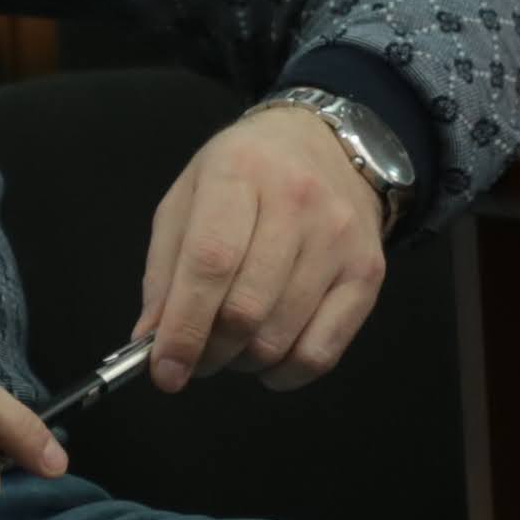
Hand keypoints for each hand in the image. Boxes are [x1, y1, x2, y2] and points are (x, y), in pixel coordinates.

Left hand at [134, 106, 390, 397]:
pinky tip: (268, 358)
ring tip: (230, 347)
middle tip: (194, 357)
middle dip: (208, 352)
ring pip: (280, 337)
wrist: (328, 146)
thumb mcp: (188, 198)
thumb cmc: (245, 175)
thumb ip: (164, 269)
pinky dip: (285, 373)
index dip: (183, 327)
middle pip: (246, 309)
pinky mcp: (368, 273)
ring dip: (242, 362)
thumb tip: (151, 341)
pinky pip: (322, 352)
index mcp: (240, 172)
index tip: (164, 370)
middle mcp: (298, 202)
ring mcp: (339, 239)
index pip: (210, 263)